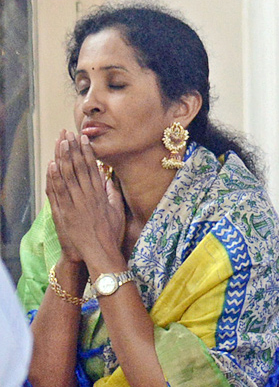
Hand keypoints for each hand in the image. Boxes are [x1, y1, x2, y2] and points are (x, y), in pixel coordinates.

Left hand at [47, 131, 125, 268]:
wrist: (100, 252)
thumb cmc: (110, 234)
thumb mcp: (117, 212)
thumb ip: (113, 194)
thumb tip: (111, 180)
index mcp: (100, 195)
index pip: (92, 168)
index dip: (87, 152)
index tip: (83, 140)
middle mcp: (87, 196)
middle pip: (79, 167)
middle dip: (73, 149)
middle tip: (68, 134)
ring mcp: (75, 203)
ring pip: (68, 176)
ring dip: (63, 157)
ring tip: (60, 142)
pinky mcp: (64, 212)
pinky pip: (58, 191)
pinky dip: (54, 177)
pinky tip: (52, 164)